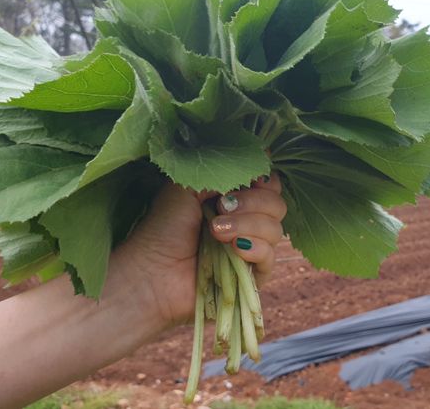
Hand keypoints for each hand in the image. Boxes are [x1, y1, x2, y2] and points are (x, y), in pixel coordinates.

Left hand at [117, 174, 285, 326]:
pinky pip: (271, 258)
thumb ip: (224, 170)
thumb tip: (264, 154)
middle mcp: (246, 222)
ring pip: (276, 230)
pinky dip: (256, 248)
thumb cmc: (164, 227)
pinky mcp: (251, 275)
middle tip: (221, 208)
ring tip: (216, 231)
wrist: (152, 271)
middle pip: (277, 205)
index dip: (262, 180)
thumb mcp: (188, 185)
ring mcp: (250, 249)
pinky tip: (235, 248)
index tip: (244, 181)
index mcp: (234, 199)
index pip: (269, 184)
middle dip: (252, 202)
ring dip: (247, 225)